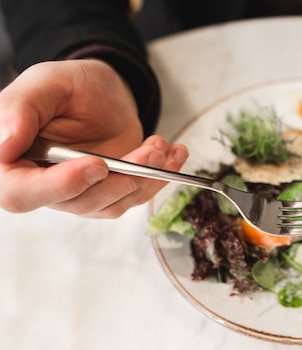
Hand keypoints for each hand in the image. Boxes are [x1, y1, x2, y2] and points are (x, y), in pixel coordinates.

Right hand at [0, 59, 187, 217]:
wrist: (106, 93)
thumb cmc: (71, 85)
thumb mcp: (46, 82)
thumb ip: (19, 109)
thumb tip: (2, 145)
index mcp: (11, 161)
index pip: (21, 192)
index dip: (59, 186)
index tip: (97, 165)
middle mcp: (42, 185)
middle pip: (76, 202)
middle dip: (121, 178)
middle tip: (151, 149)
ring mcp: (78, 194)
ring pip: (110, 204)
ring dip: (144, 177)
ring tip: (160, 144)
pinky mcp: (109, 194)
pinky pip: (134, 198)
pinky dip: (159, 180)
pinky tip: (174, 155)